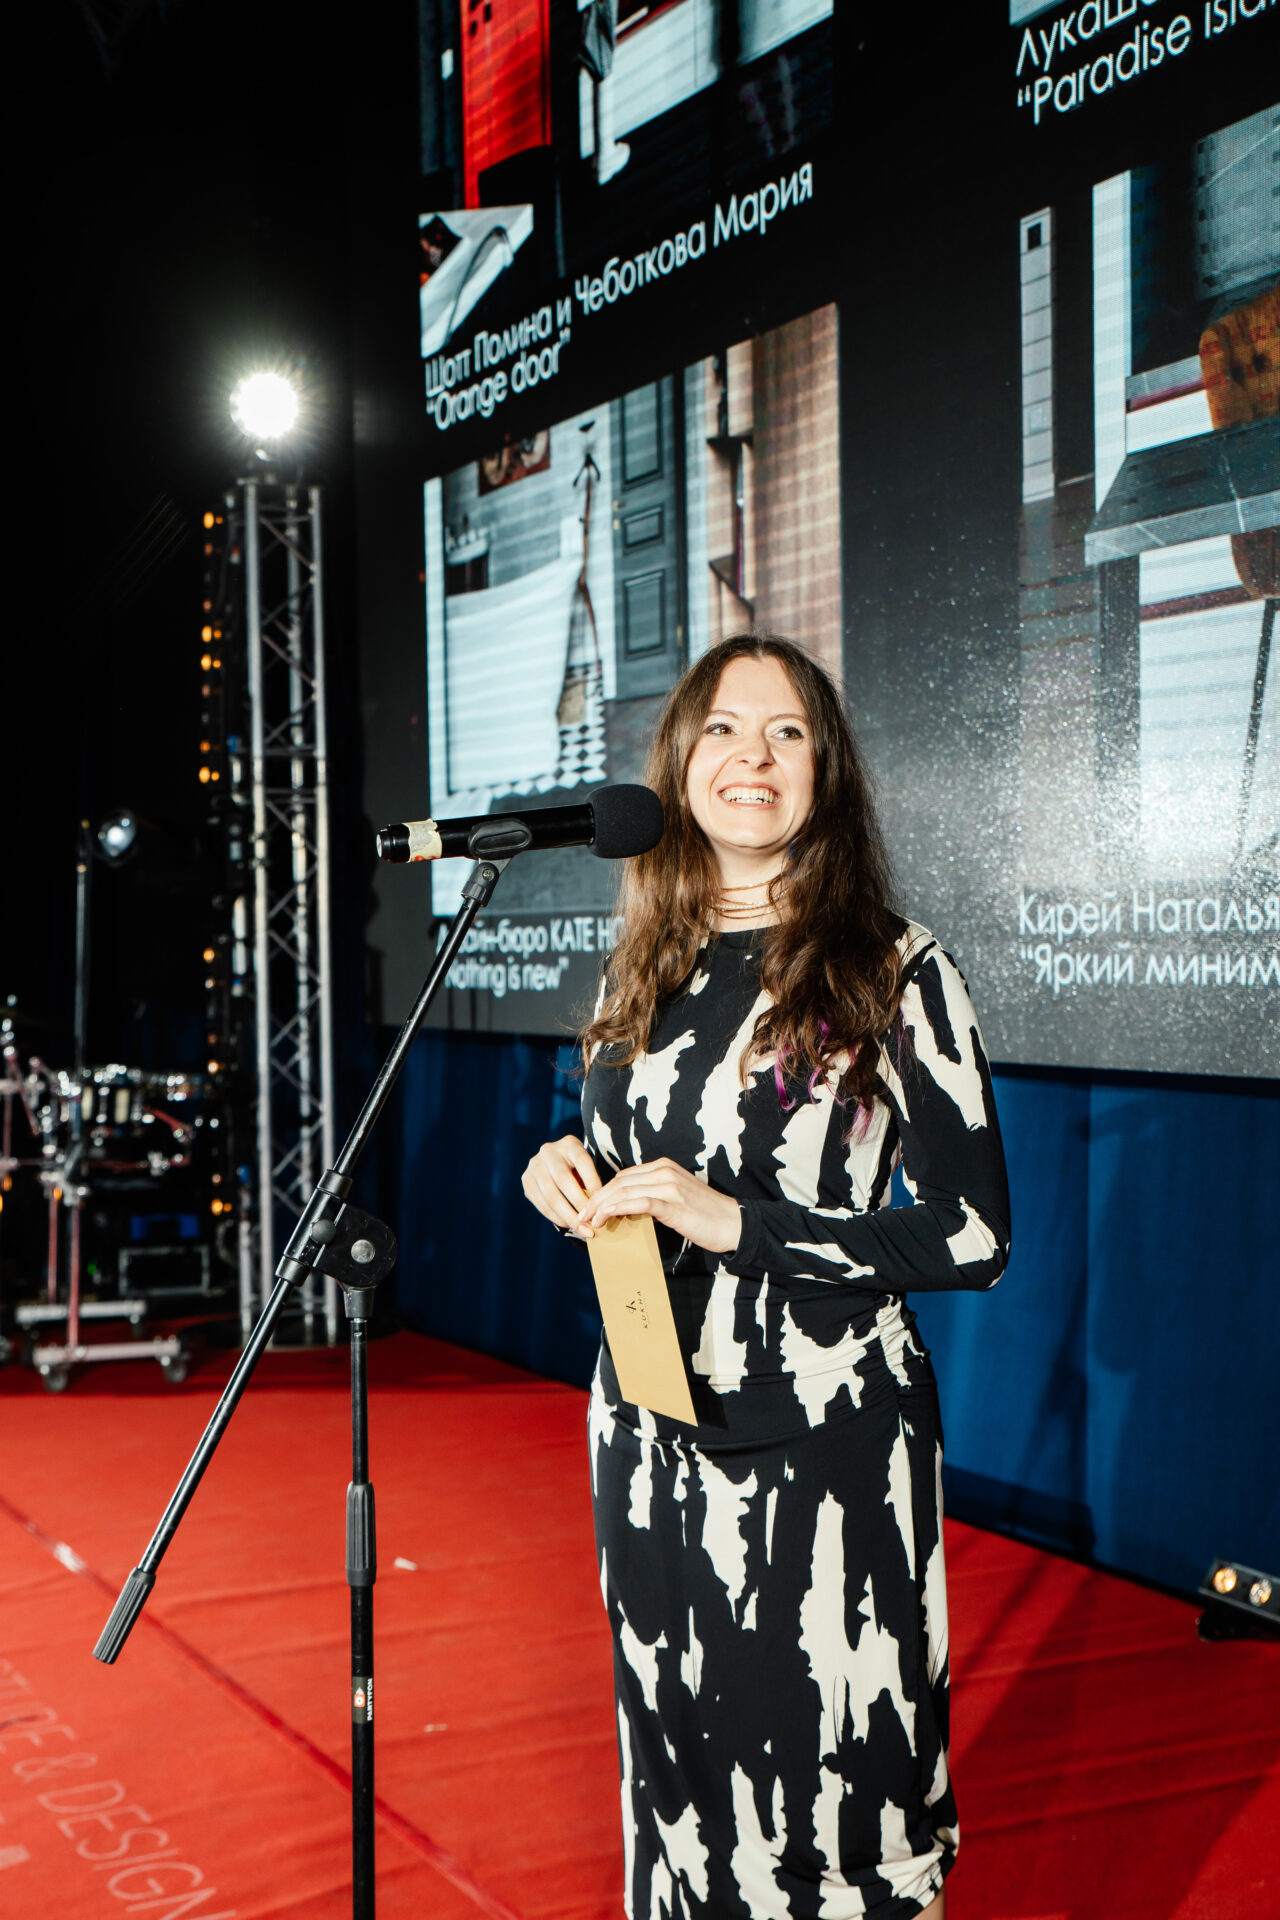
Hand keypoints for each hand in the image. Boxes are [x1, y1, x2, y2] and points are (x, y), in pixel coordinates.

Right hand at [521, 1135, 603, 1235]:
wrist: (554, 1164)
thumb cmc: (578, 1170)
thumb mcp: (587, 1168)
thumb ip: (591, 1182)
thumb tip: (601, 1209)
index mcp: (569, 1144)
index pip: (582, 1161)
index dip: (593, 1182)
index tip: (602, 1202)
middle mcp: (548, 1151)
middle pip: (564, 1180)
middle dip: (579, 1204)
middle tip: (592, 1222)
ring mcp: (534, 1166)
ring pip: (551, 1195)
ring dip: (568, 1216)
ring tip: (582, 1229)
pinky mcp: (526, 1180)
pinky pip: (541, 1204)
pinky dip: (556, 1217)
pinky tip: (568, 1225)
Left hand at [574, 1158, 742, 1254]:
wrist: (734, 1223)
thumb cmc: (706, 1215)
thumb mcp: (677, 1198)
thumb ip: (654, 1197)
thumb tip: (626, 1210)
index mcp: (664, 1167)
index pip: (623, 1176)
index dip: (602, 1191)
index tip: (588, 1207)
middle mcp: (664, 1171)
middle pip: (619, 1182)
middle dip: (595, 1199)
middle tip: (580, 1215)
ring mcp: (668, 1186)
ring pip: (624, 1191)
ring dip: (600, 1206)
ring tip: (587, 1220)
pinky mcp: (672, 1203)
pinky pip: (637, 1202)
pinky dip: (617, 1209)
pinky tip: (605, 1218)